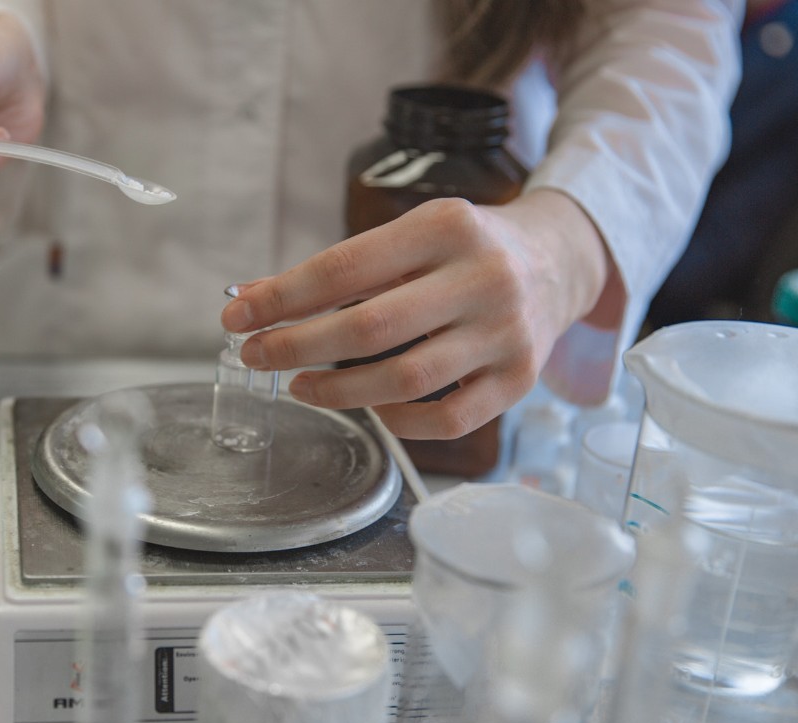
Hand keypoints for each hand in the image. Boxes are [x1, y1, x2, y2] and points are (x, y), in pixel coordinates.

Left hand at [221, 190, 620, 439]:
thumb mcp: (409, 237)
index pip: (346, 267)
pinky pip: (447, 419)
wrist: (560, 260)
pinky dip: (398, 420)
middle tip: (257, 355)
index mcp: (446, 226)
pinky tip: (371, 409)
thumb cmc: (465, 250)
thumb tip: (252, 300)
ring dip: (339, 391)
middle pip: (370, 327)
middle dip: (298, 346)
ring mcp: (506, 333)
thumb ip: (338, 270)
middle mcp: (482, 278)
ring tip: (301, 385)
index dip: (283, 297)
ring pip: (407, 379)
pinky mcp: (519, 380)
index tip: (238, 316)